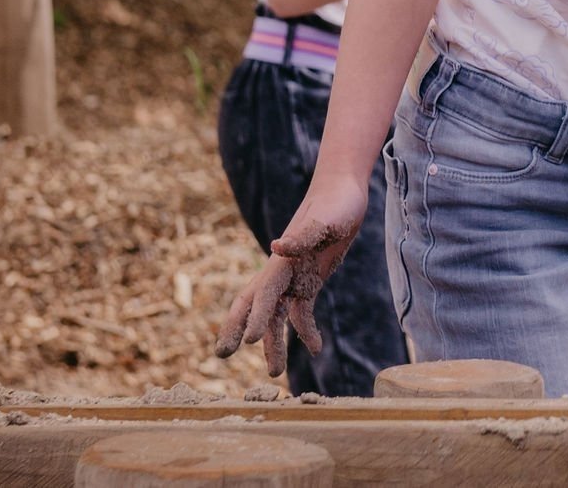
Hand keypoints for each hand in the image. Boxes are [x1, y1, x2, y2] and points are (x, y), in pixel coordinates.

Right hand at [213, 173, 368, 374]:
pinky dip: (306, 331)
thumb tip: (277, 246)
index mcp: (281, 261)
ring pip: (276, 316)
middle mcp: (282, 272)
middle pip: (253, 306)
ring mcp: (295, 278)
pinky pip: (302, 312)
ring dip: (273, 342)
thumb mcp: (324, 221)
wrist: (344, 193)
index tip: (248, 343)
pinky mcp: (310, 281)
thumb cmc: (334, 204)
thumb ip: (302, 236)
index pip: (263, 295)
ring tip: (273, 373)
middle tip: (222, 355)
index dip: (255, 318)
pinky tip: (315, 349)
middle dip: (237, 329)